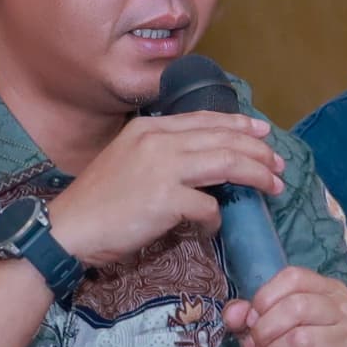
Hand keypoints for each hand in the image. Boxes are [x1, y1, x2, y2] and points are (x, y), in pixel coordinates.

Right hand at [43, 111, 284, 265]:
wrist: (67, 228)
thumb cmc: (98, 201)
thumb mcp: (128, 160)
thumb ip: (162, 154)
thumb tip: (203, 163)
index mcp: (148, 128)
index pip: (205, 119)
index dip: (239, 124)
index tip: (263, 132)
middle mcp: (157, 141)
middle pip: (224, 139)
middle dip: (258, 151)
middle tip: (278, 165)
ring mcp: (162, 168)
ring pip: (227, 164)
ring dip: (256, 175)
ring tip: (273, 187)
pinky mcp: (165, 200)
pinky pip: (209, 207)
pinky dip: (217, 218)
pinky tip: (214, 226)